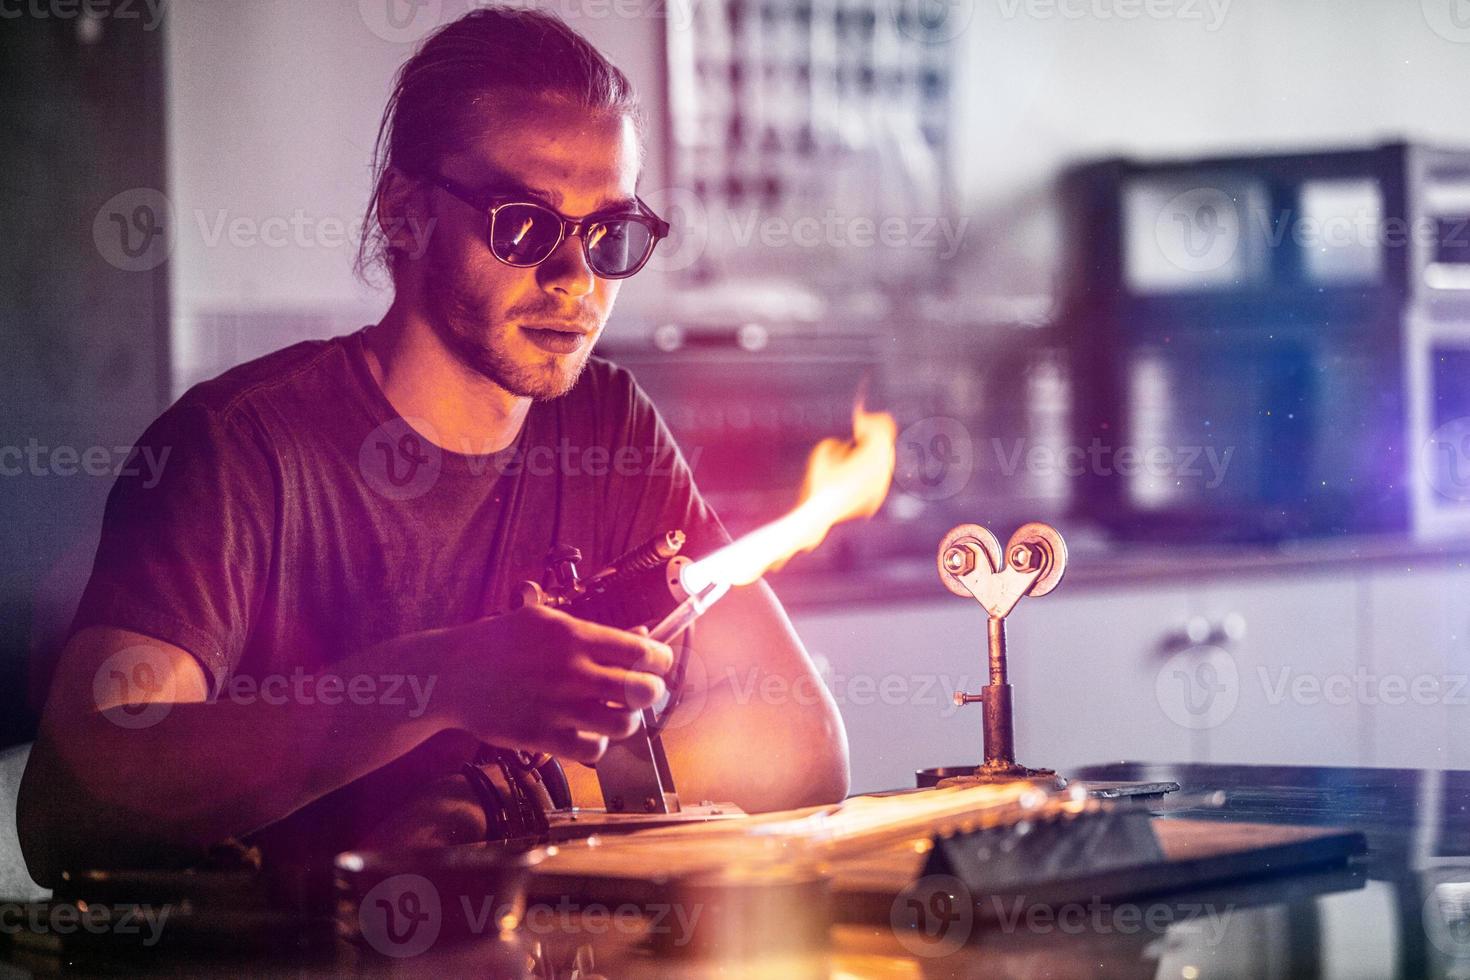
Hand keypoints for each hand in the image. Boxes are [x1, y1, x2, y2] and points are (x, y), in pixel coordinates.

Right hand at [437, 604, 672, 763]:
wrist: (451, 673)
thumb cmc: (502, 642)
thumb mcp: (547, 622)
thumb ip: (597, 631)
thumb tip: (644, 633)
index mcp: (576, 637)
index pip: (645, 652)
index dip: (660, 661)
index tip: (656, 665)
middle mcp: (572, 672)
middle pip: (643, 691)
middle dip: (650, 692)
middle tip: (639, 691)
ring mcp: (558, 707)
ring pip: (624, 724)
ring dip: (625, 719)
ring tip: (613, 712)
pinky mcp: (542, 737)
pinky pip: (592, 750)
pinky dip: (596, 744)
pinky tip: (586, 732)